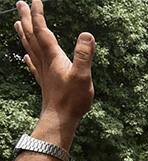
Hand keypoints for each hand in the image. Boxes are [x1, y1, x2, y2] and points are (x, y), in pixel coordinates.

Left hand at [15, 0, 94, 133]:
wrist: (59, 119)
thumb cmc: (72, 100)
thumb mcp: (83, 76)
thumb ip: (85, 55)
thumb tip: (87, 35)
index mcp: (53, 57)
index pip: (43, 30)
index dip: (38, 14)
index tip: (36, 0)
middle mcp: (45, 61)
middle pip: (32, 36)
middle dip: (26, 18)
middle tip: (20, 3)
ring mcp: (43, 72)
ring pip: (30, 47)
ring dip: (24, 33)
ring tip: (17, 22)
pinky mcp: (45, 82)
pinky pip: (33, 65)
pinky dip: (28, 56)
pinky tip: (25, 55)